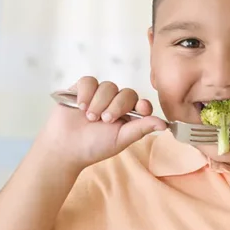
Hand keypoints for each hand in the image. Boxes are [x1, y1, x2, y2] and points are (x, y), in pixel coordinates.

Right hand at [34, 76, 168, 171]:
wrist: (64, 148)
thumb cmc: (93, 147)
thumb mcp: (121, 139)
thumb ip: (141, 129)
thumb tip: (165, 124)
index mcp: (127, 116)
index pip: (141, 103)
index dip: (143, 104)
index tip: (141, 109)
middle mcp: (114, 103)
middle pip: (125, 93)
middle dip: (116, 106)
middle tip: (104, 120)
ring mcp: (98, 95)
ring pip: (108, 86)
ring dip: (99, 102)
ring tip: (89, 117)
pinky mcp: (81, 90)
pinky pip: (89, 81)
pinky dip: (86, 92)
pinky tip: (80, 106)